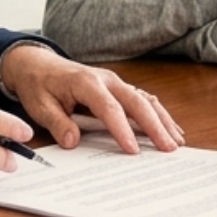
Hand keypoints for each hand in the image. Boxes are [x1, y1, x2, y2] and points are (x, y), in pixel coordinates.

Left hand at [0, 42, 185, 153]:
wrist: (39, 65)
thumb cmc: (39, 85)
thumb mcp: (39, 105)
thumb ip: (57, 122)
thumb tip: (72, 141)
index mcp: (87, 82)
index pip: (109, 108)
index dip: (122, 129)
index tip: (132, 150)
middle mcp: (107, 80)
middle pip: (137, 102)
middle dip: (155, 125)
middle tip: (168, 148)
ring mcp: (116, 83)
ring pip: (146, 100)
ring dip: (162, 120)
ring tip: (177, 141)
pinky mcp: (120, 89)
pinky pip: (144, 100)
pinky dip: (158, 114)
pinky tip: (170, 128)